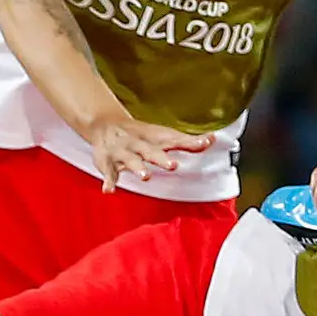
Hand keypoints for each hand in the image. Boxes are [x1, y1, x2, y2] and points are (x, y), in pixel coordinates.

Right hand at [89, 114, 216, 185]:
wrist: (104, 124)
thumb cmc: (141, 135)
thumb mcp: (162, 136)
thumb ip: (185, 141)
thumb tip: (212, 140)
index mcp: (155, 138)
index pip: (175, 140)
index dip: (190, 142)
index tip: (206, 143)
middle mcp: (140, 144)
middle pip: (152, 151)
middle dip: (162, 158)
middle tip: (174, 165)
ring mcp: (123, 152)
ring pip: (130, 160)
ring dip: (137, 168)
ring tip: (145, 176)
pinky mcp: (107, 161)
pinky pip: (108, 172)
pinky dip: (108, 181)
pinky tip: (109, 191)